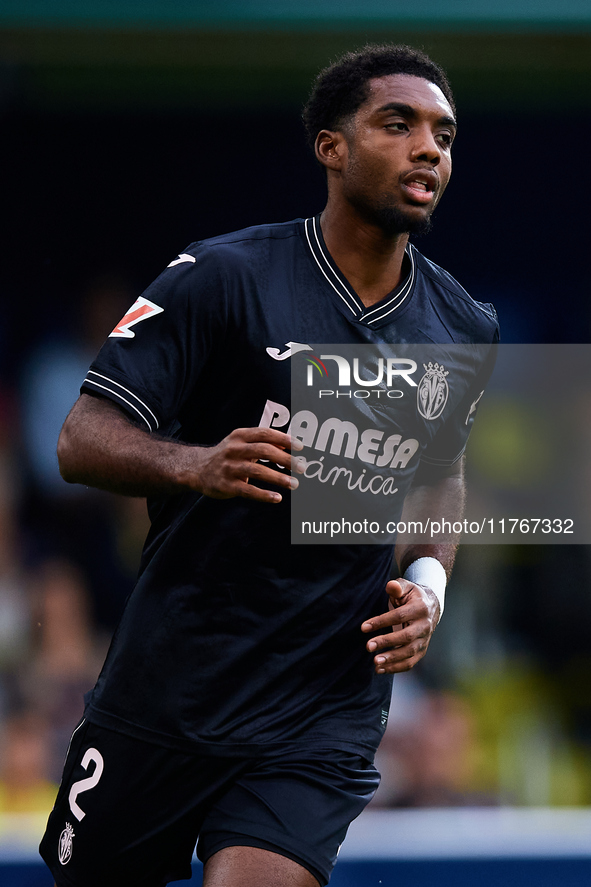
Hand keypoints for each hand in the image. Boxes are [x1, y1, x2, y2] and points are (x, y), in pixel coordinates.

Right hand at [188, 427, 303, 503]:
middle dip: (286, 459)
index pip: (265, 434)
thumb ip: (263, 443)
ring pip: (258, 471)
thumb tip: (289, 446)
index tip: (301, 447)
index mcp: (239, 436)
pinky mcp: (226, 485)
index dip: (284, 439)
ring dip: (279, 478)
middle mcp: (234, 449)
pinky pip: (248, 491)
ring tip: (295, 483)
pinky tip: (277, 498)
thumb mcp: (241, 443)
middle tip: (302, 468)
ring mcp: (229, 468)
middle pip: (264, 451)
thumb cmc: (227, 455)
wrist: (197, 469)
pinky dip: (264, 495)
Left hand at [361, 579, 439, 673]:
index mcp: (420, 608)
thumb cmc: (412, 596)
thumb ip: (397, 587)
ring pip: (409, 653)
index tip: (364, 627)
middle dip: (386, 642)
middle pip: (406, 637)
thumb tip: (391, 586)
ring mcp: (425, 640)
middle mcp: (425, 626)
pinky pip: (410, 662)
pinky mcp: (422, 651)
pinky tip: (380, 670)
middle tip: (368, 646)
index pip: (399, 616)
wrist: (431, 607)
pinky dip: (395, 668)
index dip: (381, 622)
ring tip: (375, 662)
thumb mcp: (406, 587)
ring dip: (392, 659)